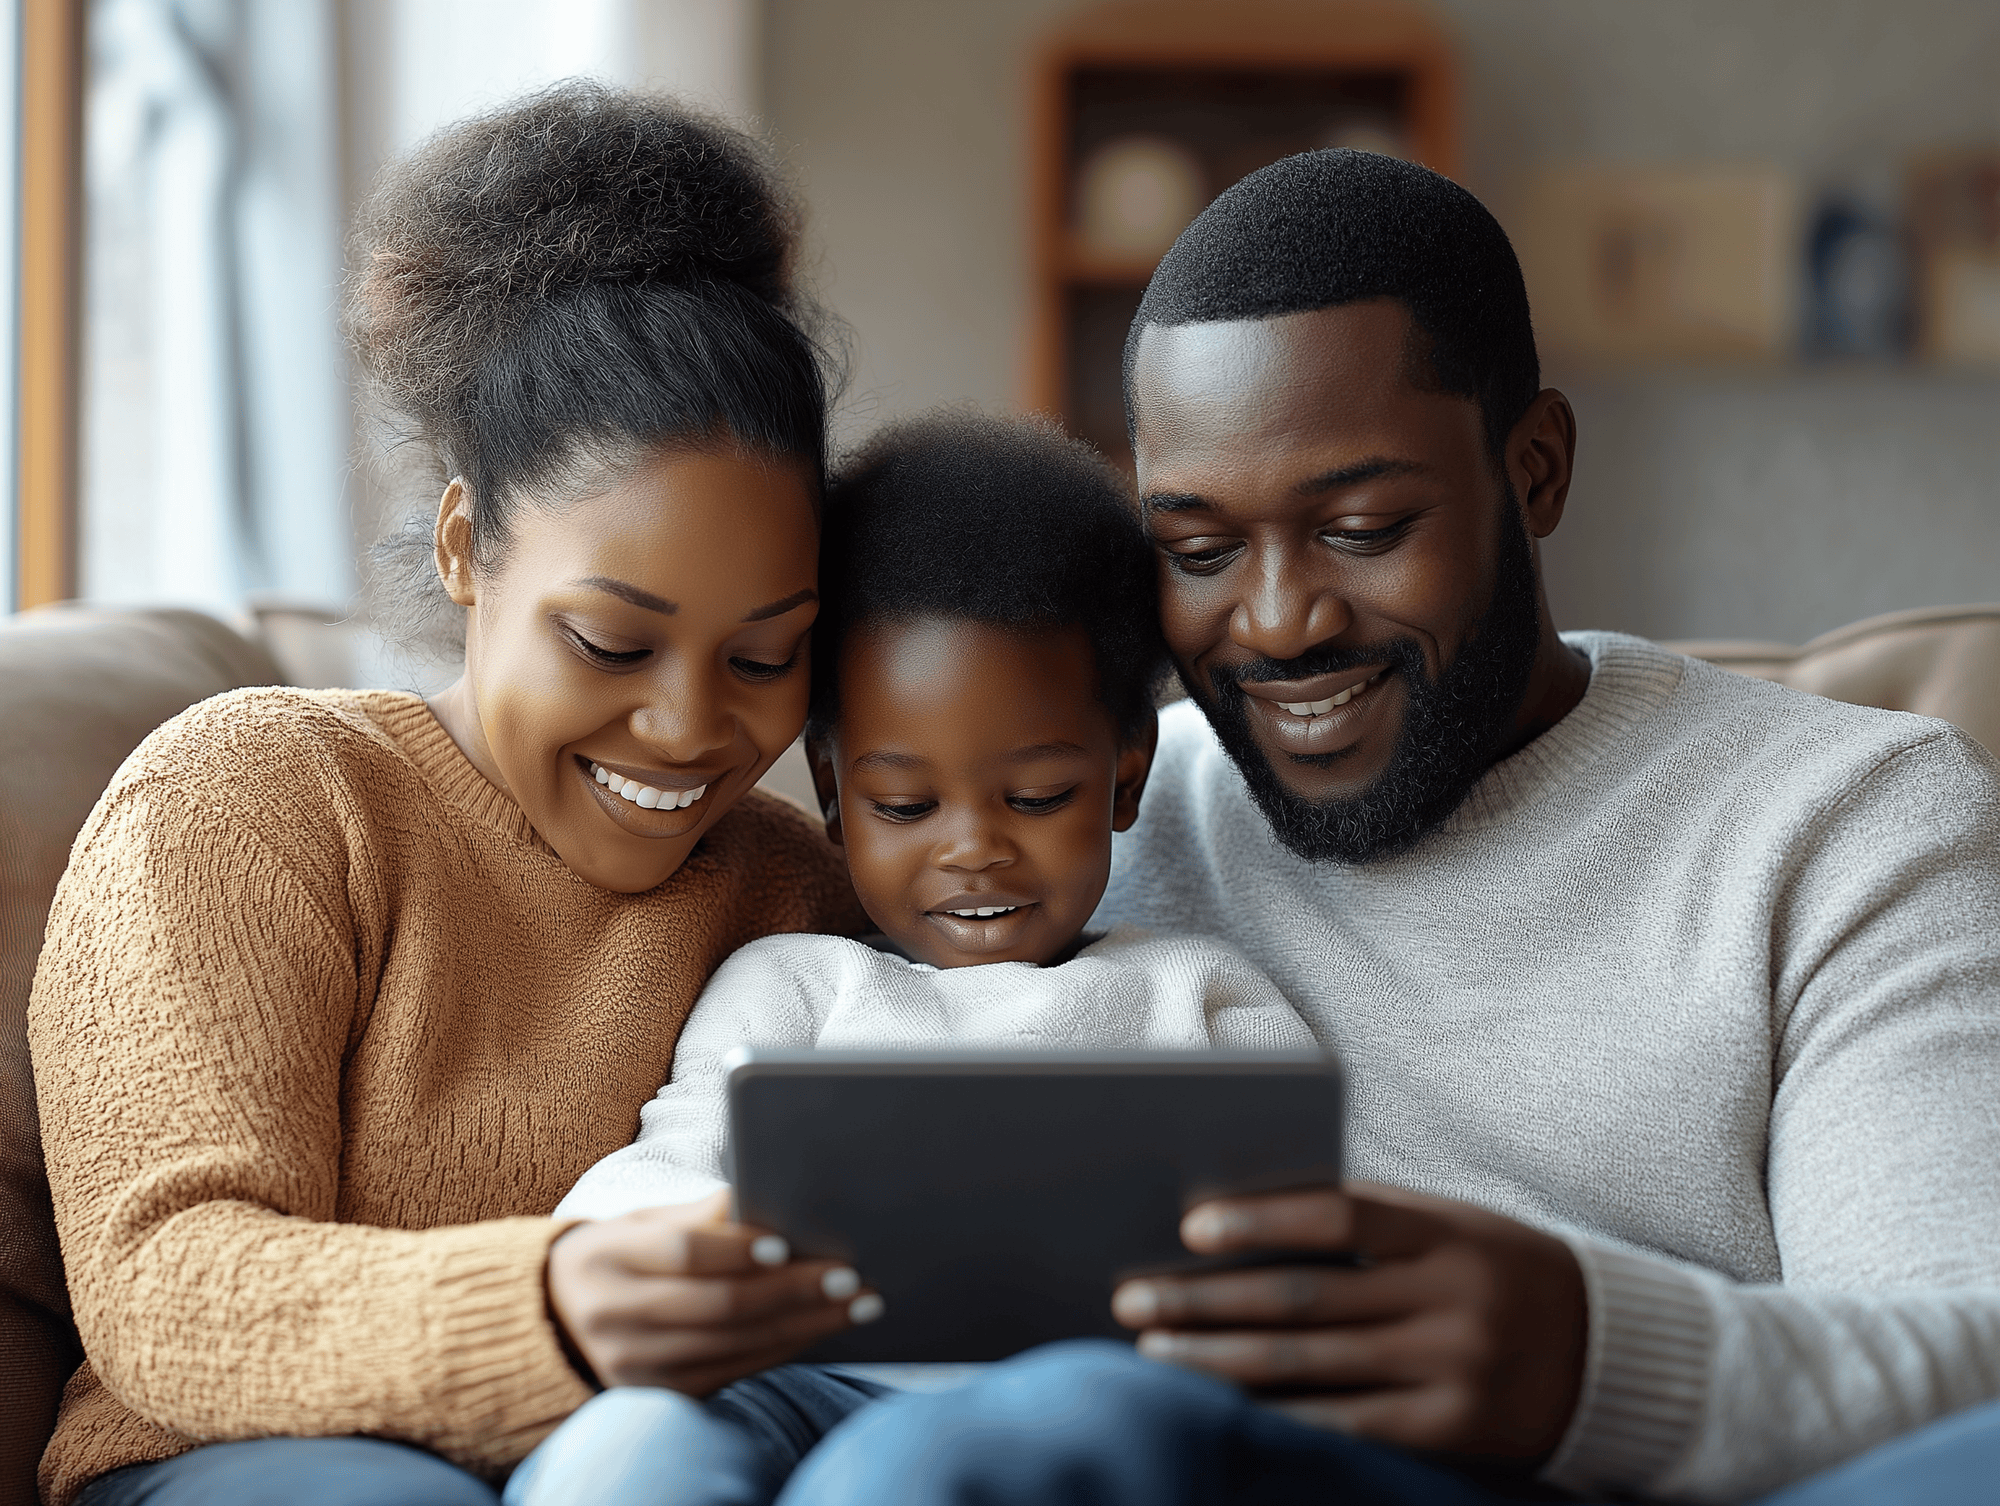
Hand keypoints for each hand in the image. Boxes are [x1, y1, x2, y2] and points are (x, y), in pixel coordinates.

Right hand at [547, 1190, 879, 1393]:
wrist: (552, 1321)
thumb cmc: (615, 1255)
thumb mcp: (640, 1222)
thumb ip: (699, 1215)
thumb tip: (767, 1190)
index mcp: (605, 1258)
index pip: (682, 1253)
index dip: (737, 1249)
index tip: (788, 1243)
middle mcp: (613, 1317)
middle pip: (717, 1305)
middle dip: (791, 1291)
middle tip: (848, 1277)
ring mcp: (632, 1365)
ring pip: (733, 1345)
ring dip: (802, 1325)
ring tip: (855, 1305)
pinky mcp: (657, 1394)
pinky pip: (732, 1373)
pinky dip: (781, 1349)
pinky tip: (819, 1329)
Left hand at [1111, 1182, 1585, 1460]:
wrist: (1608, 1353)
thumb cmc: (1495, 1270)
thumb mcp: (1449, 1227)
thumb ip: (1366, 1223)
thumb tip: (1242, 1221)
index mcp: (1446, 1231)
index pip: (1340, 1212)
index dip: (1262, 1219)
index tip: (1191, 1227)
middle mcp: (1451, 1299)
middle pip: (1306, 1297)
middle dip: (1206, 1299)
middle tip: (1133, 1297)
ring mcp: (1452, 1368)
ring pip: (1311, 1364)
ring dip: (1220, 1358)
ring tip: (1155, 1351)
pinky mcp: (1450, 1430)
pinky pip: (1344, 1422)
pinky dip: (1275, 1412)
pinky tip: (1222, 1402)